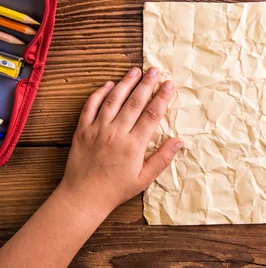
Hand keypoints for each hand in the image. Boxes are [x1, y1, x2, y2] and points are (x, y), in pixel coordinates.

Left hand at [58, 67, 182, 218]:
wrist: (83, 197)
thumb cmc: (116, 189)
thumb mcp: (144, 179)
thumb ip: (162, 158)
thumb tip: (179, 141)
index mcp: (134, 145)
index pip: (152, 114)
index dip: (162, 97)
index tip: (170, 85)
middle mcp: (116, 133)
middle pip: (135, 102)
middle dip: (147, 84)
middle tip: (155, 70)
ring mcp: (98, 129)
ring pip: (113, 100)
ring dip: (125, 83)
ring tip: (135, 71)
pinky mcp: (82, 130)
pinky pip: (90, 107)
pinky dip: (99, 94)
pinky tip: (108, 84)